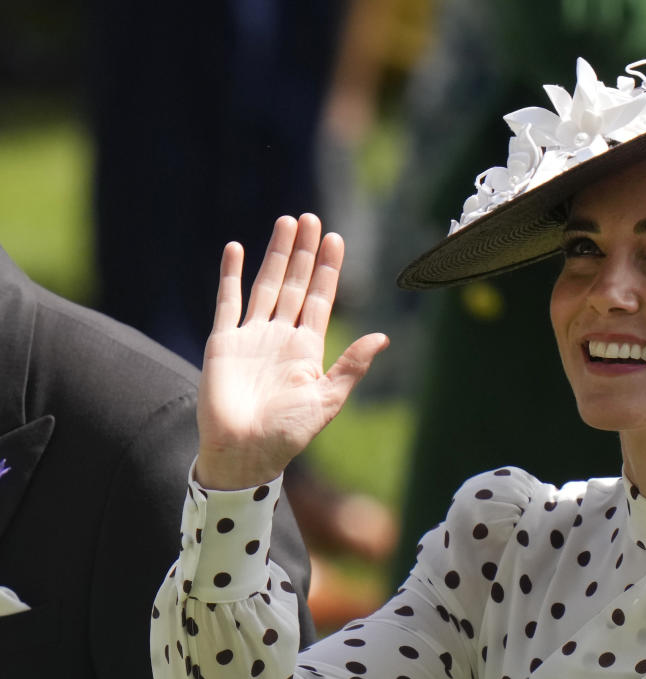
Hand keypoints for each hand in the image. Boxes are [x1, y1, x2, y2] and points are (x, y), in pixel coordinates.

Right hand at [196, 214, 388, 488]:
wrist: (243, 453)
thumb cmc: (287, 434)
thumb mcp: (327, 400)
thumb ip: (351, 366)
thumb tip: (382, 337)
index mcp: (307, 348)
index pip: (320, 298)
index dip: (328, 269)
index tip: (336, 238)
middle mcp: (280, 336)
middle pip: (295, 284)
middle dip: (304, 252)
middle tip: (311, 218)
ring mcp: (251, 336)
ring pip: (266, 285)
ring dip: (275, 254)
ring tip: (286, 223)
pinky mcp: (223, 341)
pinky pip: (227, 301)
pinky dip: (231, 275)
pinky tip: (236, 249)